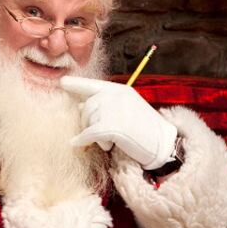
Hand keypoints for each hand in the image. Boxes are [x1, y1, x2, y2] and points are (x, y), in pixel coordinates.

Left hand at [62, 76, 177, 170]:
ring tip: (110, 141)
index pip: (93, 84)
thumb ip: (107, 105)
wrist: (164, 144)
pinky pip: (88, 134)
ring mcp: (114, 109)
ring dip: (93, 134)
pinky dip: (82, 140)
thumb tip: (79, 106)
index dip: (76, 84)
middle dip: (88, 122)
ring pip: (87, 121)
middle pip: (86, 107)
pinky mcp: (112, 126)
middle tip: (103, 136)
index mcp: (120, 90)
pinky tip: (78, 144)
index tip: (63, 83)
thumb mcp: (128, 109)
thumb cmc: (146, 130)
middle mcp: (116, 96)